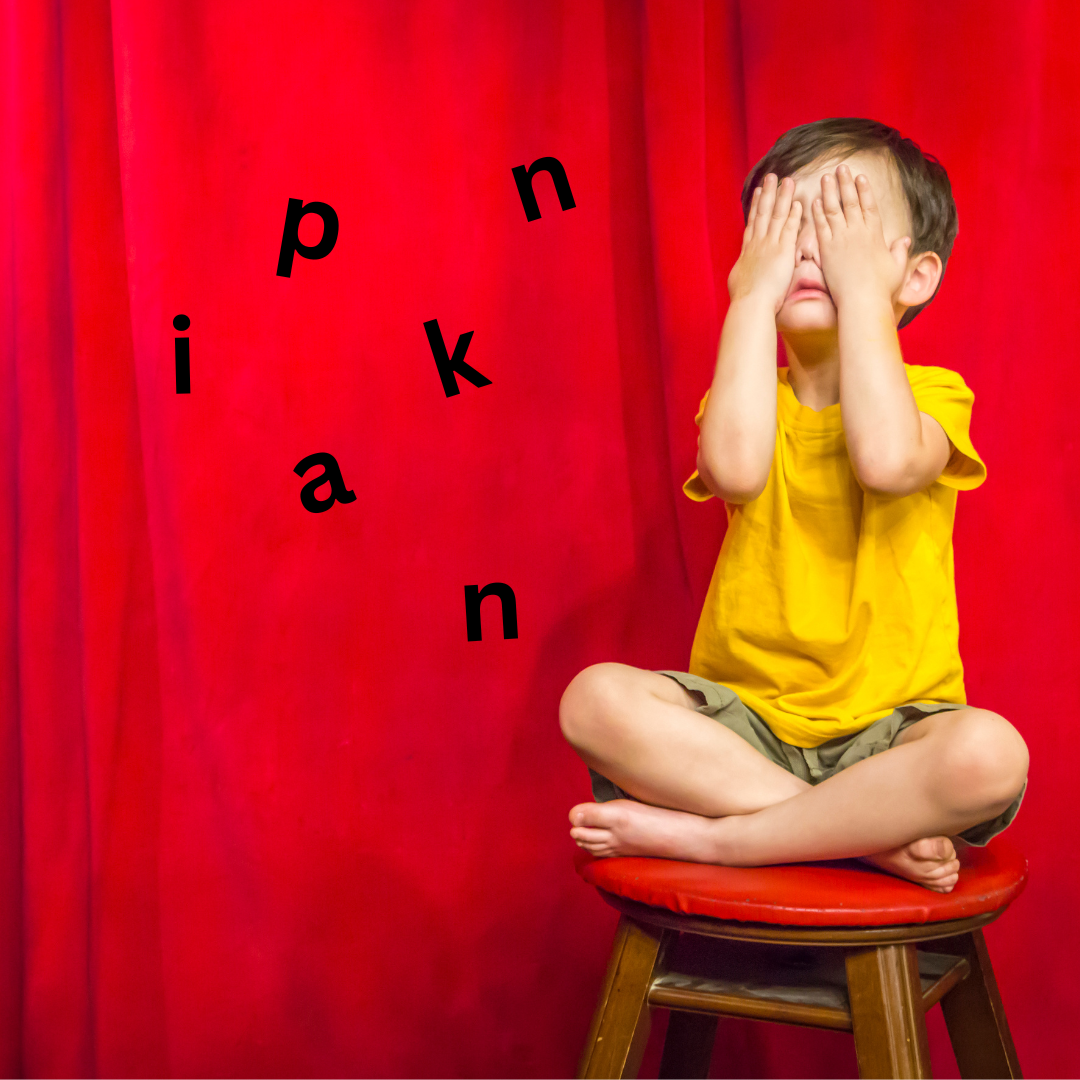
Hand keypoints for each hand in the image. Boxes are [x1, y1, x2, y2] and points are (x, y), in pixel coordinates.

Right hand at [728, 174, 802, 314]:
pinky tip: (798, 203)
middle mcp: (757, 244)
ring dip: (782, 197)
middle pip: (762, 213)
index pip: (753, 223)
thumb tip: (740, 272)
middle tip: (772, 176)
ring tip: (787, 180)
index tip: (758, 192)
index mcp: (747, 251)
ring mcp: (770, 246)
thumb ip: (742, 272)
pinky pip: (789, 229)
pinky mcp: (782, 252)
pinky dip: (793, 215)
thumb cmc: (744, 299)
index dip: (755, 206)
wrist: (751, 304)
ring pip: (776, 215)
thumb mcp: (737, 281)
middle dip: (767, 193)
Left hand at [811, 163, 909, 308]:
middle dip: (845, 183)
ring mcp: (841, 239)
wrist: (862, 301)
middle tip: (840, 168)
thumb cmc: (881, 288)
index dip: (864, 190)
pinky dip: (817, 212)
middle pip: (850, 201)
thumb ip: (900, 251)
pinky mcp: (827, 249)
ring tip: (825, 177)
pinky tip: (813, 201)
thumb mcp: (897, 267)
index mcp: (875, 234)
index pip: (869, 206)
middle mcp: (858, 232)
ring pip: (834, 209)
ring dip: (829, 192)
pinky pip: (820, 226)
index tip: (860, 176)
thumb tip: (905, 240)